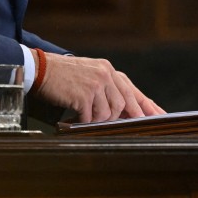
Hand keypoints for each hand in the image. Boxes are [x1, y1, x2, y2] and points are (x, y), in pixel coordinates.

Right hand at [33, 52, 164, 122]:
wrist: (39, 68)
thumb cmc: (62, 75)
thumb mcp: (88, 74)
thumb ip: (106, 88)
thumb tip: (122, 110)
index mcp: (108, 69)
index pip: (132, 90)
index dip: (146, 105)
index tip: (159, 116)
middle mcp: (105, 74)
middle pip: (123, 105)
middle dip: (120, 119)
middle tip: (121, 128)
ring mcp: (95, 84)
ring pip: (108, 114)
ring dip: (96, 119)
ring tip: (82, 114)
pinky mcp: (84, 95)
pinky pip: (90, 117)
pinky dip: (82, 120)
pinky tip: (73, 114)